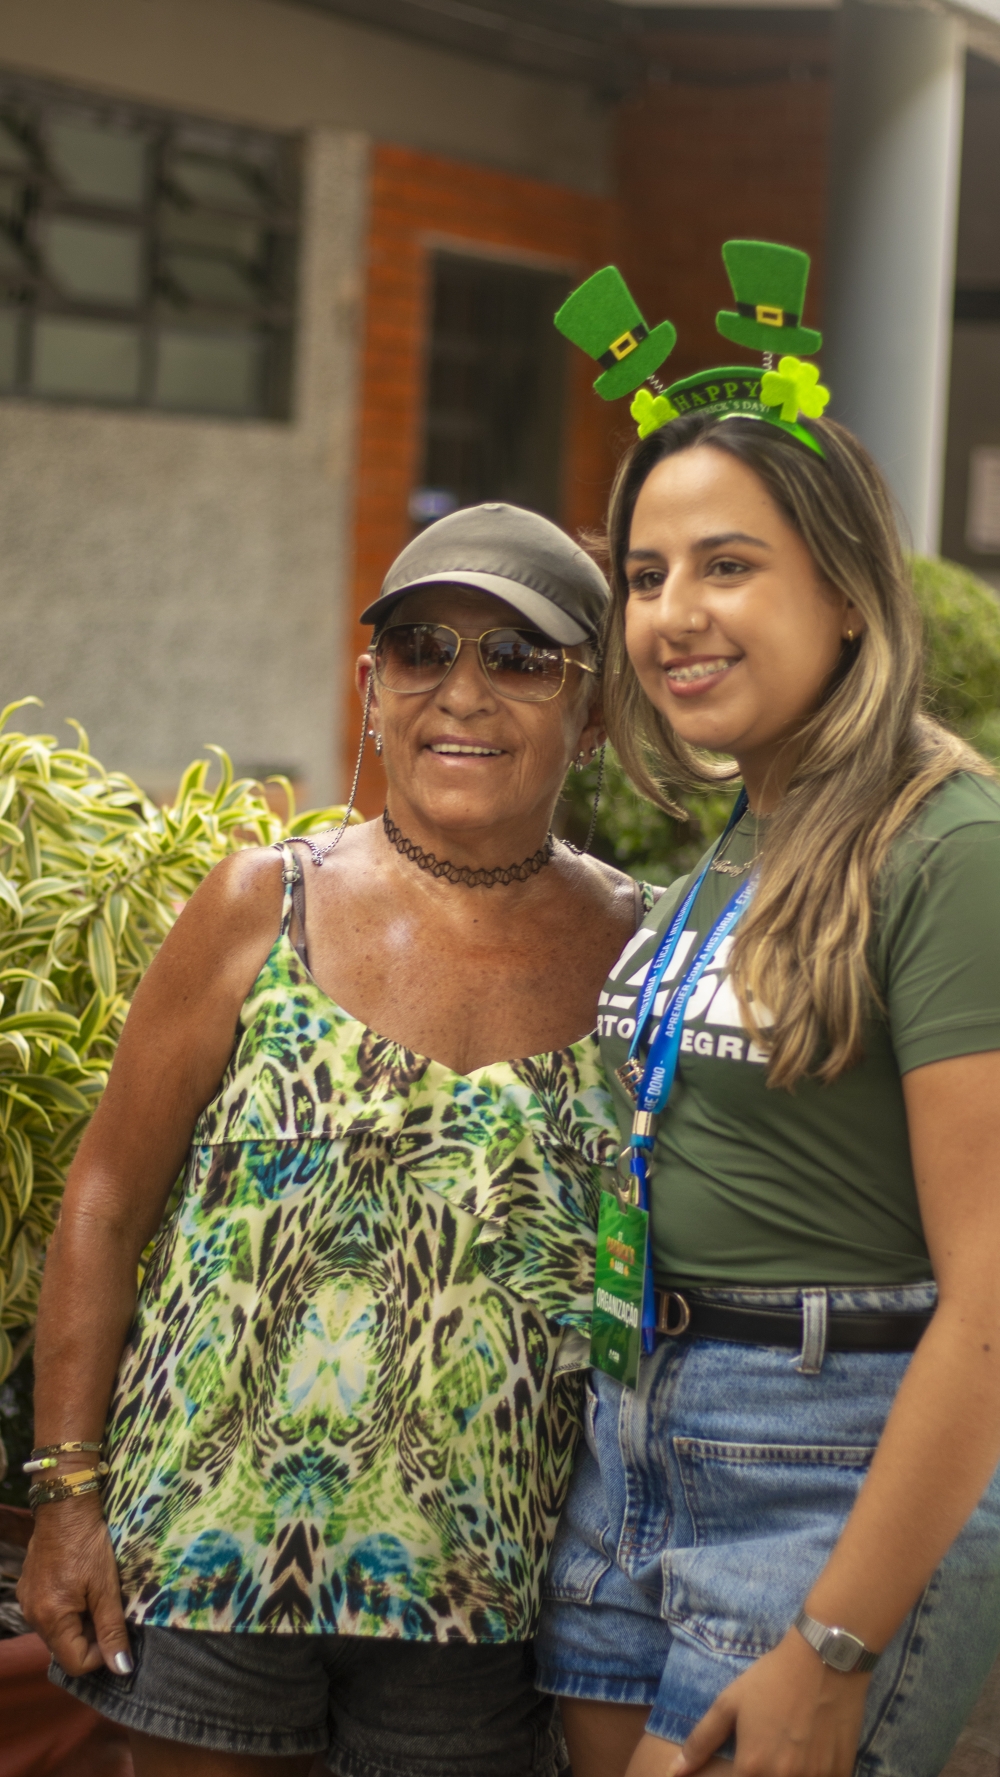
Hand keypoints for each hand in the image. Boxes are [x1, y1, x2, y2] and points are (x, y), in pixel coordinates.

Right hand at [17, 1493, 132, 1675]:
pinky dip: (68, 1609)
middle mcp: (33, 1616)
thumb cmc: (89, 1544)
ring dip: (80, 1622)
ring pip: (59, 1631)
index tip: (116, 1631)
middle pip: (65, 1649)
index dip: (101, 1655)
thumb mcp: (106, 1587)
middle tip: (108, 1609)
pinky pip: (50, 1613)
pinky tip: (81, 1586)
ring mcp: (28, 1602)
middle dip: (91, 1637)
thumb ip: (112, 1629)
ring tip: (96, 1594)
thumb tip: (122, 1669)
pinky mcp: (30, 1588)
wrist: (65, 1506)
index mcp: (51, 1619)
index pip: (76, 1664)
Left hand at [669, 1628, 870, 1776]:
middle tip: (762, 1759)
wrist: (824, 1660)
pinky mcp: (841, 1774)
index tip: (740, 1767)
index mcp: (752, 1766)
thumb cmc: (771, 1680)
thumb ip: (700, 1741)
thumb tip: (674, 1772)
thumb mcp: (729, 1703)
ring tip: (784, 1755)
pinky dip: (812, 1776)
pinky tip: (808, 1758)